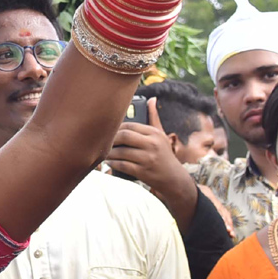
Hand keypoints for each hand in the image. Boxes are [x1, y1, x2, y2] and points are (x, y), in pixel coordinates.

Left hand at [106, 98, 198, 228]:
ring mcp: (148, 159)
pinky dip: (114, 164)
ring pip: (122, 152)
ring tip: (103, 152)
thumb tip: (151, 99)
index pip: (130, 125)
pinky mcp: (144, 172)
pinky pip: (123, 165)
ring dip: (110, 152)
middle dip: (111, 139)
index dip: (116, 127)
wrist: (175, 179)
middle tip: (102, 140)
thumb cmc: (164, 154)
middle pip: (124, 136)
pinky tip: (109, 163)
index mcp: (154, 133)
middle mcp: (152, 144)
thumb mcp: (161, 135)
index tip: (108, 130)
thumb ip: (153, 117)